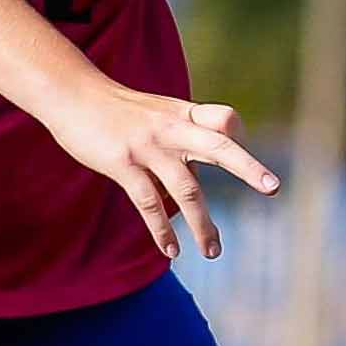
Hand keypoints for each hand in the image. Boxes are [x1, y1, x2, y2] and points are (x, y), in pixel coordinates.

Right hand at [44, 81, 278, 260]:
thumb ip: (180, 147)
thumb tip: (192, 191)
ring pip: (186, 189)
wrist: (71, 92)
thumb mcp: (157, 116)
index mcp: (184, 115)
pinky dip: (162, 229)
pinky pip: (149, 202)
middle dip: (248, 167)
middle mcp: (172, 128)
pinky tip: (171, 250)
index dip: (241, 139)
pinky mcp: (122, 163)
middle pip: (220, 145)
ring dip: (203, 224)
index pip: (226, 120)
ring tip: (214, 252)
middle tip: (273, 188)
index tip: (248, 164)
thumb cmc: (118, 110)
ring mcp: (148, 146)